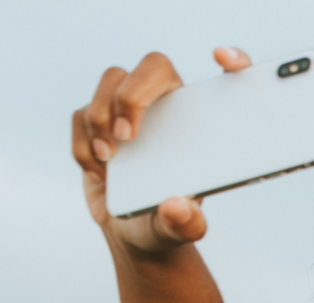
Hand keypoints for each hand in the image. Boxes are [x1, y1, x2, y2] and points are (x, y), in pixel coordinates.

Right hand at [71, 47, 250, 252]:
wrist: (136, 233)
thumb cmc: (168, 222)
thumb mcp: (182, 230)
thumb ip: (185, 223)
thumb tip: (179, 207)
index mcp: (203, 120)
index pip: (227, 74)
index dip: (234, 59)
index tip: (223, 58)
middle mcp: (169, 105)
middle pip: (154, 65)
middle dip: (135, 94)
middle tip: (129, 137)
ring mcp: (129, 110)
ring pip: (111, 80)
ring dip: (102, 116)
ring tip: (110, 157)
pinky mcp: (96, 123)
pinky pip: (80, 114)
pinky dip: (83, 142)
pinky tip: (99, 170)